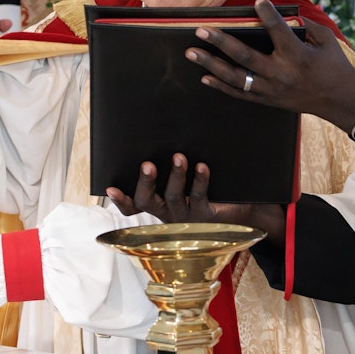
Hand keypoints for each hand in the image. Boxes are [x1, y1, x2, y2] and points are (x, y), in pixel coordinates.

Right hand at [106, 154, 284, 239]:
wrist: (243, 210)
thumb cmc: (212, 190)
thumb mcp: (189, 180)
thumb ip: (173, 166)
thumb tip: (165, 136)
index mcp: (160, 205)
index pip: (134, 206)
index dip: (121, 200)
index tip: (110, 187)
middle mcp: (169, 214)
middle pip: (147, 201)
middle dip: (145, 181)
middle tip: (147, 163)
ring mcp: (186, 217)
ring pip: (172, 197)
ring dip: (175, 175)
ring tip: (179, 156)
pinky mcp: (206, 215)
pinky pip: (199, 196)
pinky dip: (200, 179)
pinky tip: (202, 166)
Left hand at [187, 2, 354, 131]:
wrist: (339, 101)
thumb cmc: (335, 66)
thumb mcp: (327, 40)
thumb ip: (306, 25)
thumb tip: (283, 15)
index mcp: (298, 55)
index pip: (278, 30)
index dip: (268, 14)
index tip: (258, 2)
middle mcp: (281, 73)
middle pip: (244, 56)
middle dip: (220, 42)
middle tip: (200, 31)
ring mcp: (272, 89)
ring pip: (235, 77)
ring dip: (211, 65)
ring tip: (191, 53)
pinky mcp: (268, 100)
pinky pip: (240, 94)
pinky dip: (221, 86)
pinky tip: (204, 78)